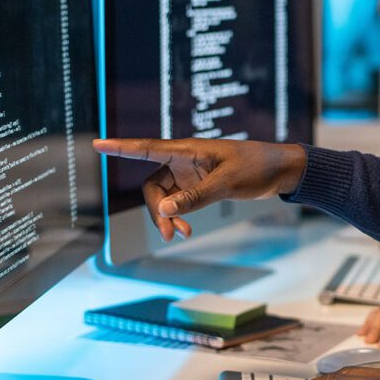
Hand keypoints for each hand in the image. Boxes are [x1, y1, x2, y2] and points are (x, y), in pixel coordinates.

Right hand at [92, 137, 305, 240]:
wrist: (280, 170)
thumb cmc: (257, 167)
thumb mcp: (226, 183)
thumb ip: (194, 197)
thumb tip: (163, 210)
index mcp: (189, 150)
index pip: (148, 148)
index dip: (122, 148)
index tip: (98, 144)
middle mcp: (185, 160)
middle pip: (153, 185)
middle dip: (156, 210)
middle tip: (168, 234)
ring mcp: (191, 174)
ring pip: (164, 197)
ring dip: (168, 217)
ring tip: (179, 235)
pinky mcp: (200, 185)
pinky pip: (179, 202)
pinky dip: (180, 216)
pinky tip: (186, 230)